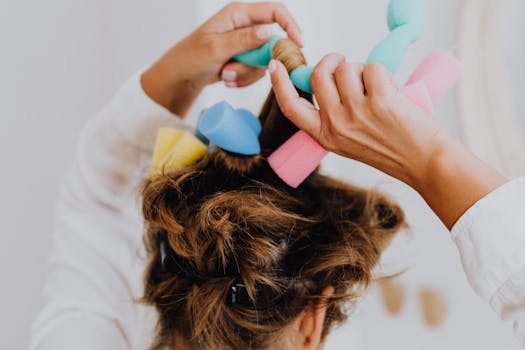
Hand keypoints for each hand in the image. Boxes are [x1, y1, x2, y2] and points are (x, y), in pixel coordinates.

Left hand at [142, 2, 301, 115]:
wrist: (180, 77)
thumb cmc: (191, 57)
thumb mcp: (216, 48)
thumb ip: (244, 40)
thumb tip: (270, 31)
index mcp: (238, 13)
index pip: (275, 11)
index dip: (291, 25)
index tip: (299, 44)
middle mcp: (245, 25)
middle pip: (273, 41)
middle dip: (258, 62)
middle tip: (234, 70)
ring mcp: (246, 43)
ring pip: (265, 60)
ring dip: (246, 73)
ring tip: (225, 74)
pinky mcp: (245, 58)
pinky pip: (257, 71)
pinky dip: (243, 79)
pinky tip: (226, 78)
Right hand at [269, 55, 506, 227]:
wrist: (425, 162)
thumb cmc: (391, 149)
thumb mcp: (350, 140)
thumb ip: (334, 115)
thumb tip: (328, 78)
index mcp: (325, 136)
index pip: (292, 108)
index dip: (279, 84)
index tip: (274, 66)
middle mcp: (336, 124)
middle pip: (319, 75)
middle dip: (333, 62)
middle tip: (346, 65)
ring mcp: (357, 112)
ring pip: (346, 68)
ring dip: (362, 70)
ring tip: (377, 89)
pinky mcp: (380, 100)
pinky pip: (372, 68)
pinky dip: (383, 73)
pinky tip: (392, 92)